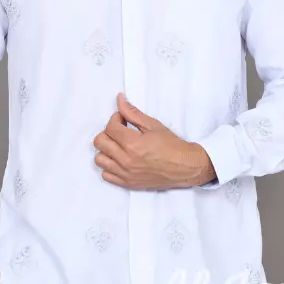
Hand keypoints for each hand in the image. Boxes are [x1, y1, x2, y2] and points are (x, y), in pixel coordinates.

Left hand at [93, 93, 216, 189]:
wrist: (184, 167)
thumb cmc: (171, 145)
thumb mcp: (153, 125)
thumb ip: (133, 113)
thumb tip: (119, 100)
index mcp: (132, 143)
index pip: (110, 127)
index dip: (115, 118)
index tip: (123, 119)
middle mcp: (126, 160)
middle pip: (100, 142)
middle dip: (108, 132)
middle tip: (120, 131)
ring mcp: (125, 173)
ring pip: (99, 159)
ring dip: (106, 149)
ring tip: (118, 146)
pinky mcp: (127, 183)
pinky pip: (106, 175)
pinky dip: (109, 166)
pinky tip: (119, 160)